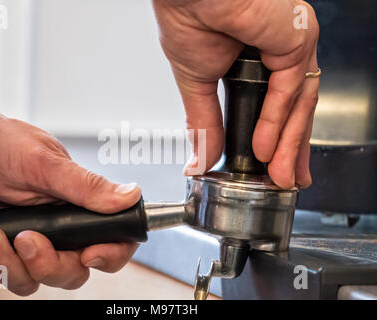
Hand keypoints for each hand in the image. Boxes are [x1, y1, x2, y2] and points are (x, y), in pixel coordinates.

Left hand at [0, 81, 140, 294]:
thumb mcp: (43, 162)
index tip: (89, 252)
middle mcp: (52, 230)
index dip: (109, 255)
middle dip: (46, 265)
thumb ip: (85, 186)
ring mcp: (18, 244)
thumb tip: (131, 195)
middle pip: (69, 273)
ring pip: (27, 282)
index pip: (110, 241)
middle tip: (24, 238)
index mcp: (74, 208)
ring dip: (2, 261)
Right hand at [153, 0, 318, 187]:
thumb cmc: (190, 17)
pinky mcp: (296, 40)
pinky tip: (265, 146)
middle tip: (286, 179)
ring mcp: (291, 46)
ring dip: (287, 145)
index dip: (278, 140)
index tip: (272, 166)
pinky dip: (277, 121)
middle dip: (292, 150)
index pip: (278, 108)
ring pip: (299, 105)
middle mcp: (280, 53)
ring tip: (277, 175)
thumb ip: (205, 124)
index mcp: (258, 62)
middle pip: (296, 111)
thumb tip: (200, 159)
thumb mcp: (197, 84)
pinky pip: (291, 89)